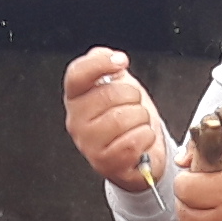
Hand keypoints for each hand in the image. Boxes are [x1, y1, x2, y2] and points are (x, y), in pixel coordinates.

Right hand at [64, 47, 166, 191]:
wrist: (140, 151)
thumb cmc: (127, 118)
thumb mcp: (117, 84)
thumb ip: (106, 64)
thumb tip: (111, 57)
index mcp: (76, 98)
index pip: (77, 75)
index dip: (100, 64)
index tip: (121, 61)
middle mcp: (76, 122)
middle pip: (109, 95)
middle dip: (132, 97)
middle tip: (133, 106)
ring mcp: (89, 145)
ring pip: (122, 119)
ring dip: (141, 119)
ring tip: (137, 124)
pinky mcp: (105, 163)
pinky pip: (132, 142)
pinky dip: (145, 138)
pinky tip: (141, 140)